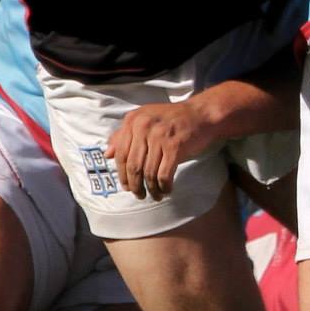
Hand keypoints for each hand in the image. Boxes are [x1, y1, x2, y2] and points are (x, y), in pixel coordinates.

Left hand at [105, 100, 221, 199]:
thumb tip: (108, 154)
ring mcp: (159, 136)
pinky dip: (164, 187)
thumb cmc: (171, 120)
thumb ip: (124, 135)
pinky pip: (164, 174)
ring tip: (155, 196)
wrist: (201, 114)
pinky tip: (166, 190)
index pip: (121, 154)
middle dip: (135, 186)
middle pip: (133, 166)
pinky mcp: (175, 146)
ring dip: (151, 189)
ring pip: (149, 173)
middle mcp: (143, 126)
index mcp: (133, 120)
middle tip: (139, 195)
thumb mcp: (144, 120)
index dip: (122, 174)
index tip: (126, 186)